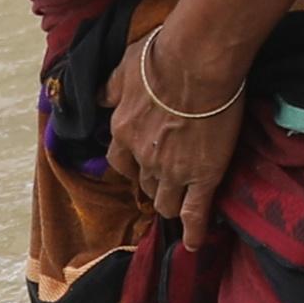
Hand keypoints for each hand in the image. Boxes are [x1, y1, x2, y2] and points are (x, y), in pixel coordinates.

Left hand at [107, 25, 244, 247]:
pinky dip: (195, 230)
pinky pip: (195, 212)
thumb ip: (111, 87)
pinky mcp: (203, 176)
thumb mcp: (124, 67)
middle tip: (166, 181)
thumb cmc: (161, 57)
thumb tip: (100, 96)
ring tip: (180, 206)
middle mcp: (143, 156)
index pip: (121, 160)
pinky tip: (196, 245)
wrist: (195, 62)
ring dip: (169, 203)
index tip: (142, 163)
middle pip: (143, 183)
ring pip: (165, 200)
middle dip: (152, 183)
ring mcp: (173, 170)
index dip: (132, 164)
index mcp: (123, 130)